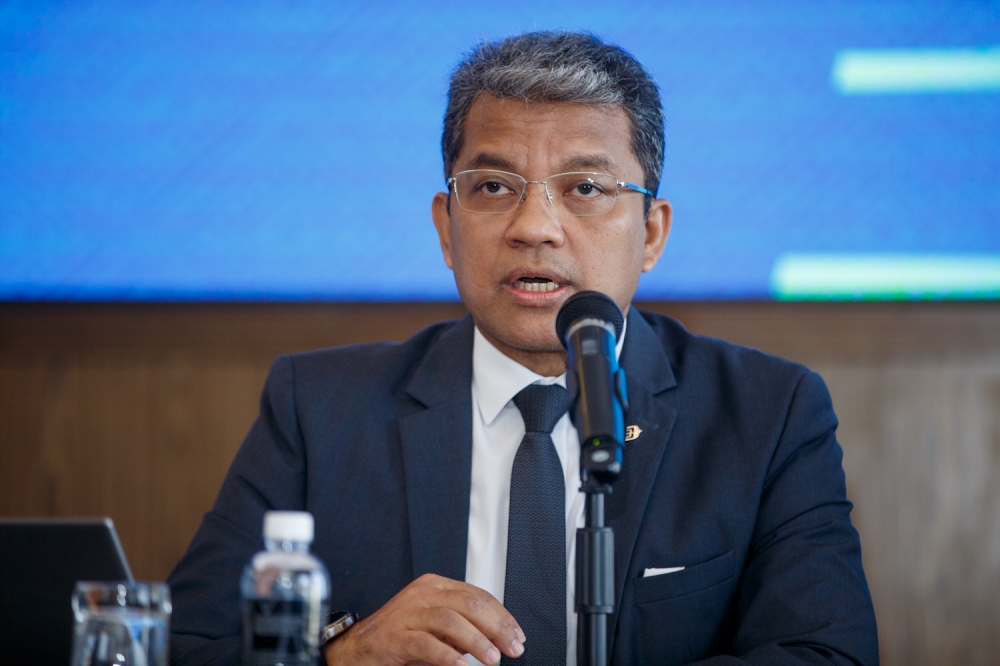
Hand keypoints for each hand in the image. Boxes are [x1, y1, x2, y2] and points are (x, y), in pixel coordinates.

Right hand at [323, 573, 525, 665]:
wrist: (356, 649)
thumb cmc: (398, 637)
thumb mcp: (435, 626)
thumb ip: (462, 626)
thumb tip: (497, 637)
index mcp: (435, 586)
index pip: (478, 595)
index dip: (502, 616)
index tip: (517, 635)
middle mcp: (422, 594)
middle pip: (469, 604)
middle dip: (497, 627)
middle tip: (512, 648)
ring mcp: (407, 612)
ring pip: (451, 620)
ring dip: (477, 641)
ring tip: (492, 659)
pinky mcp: (395, 635)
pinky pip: (426, 643)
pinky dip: (448, 656)